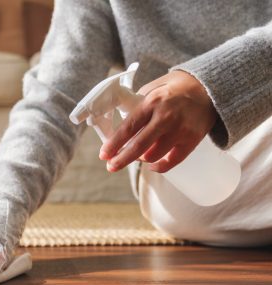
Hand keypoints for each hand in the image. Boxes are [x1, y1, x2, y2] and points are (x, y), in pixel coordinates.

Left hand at [99, 70, 216, 172]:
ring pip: (153, 156)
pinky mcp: (192, 140)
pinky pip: (171, 162)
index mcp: (152, 102)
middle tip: (111, 166)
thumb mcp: (152, 89)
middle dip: (122, 159)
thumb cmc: (174, 89)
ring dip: (140, 159)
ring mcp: (181, 130)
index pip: (128, 127)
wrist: (209, 87)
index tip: (103, 155)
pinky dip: (159, 167)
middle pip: (139, 146)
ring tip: (136, 155)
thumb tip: (118, 129)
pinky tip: (152, 165)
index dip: (114, 144)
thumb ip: (136, 106)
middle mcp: (166, 117)